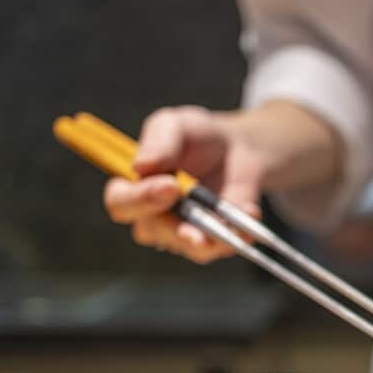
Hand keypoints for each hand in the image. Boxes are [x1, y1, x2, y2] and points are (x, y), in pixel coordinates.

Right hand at [102, 105, 267, 263]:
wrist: (238, 149)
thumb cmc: (196, 137)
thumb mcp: (175, 125)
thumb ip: (158, 141)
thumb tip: (140, 165)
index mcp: (133, 188)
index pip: (121, 203)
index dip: (140, 199)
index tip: (169, 185)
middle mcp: (154, 218)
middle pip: (151, 232)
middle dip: (172, 225)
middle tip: (200, 213)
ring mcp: (185, 234)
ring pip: (192, 247)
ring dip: (212, 237)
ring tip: (231, 221)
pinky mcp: (216, 240)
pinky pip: (225, 246)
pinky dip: (240, 232)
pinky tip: (251, 213)